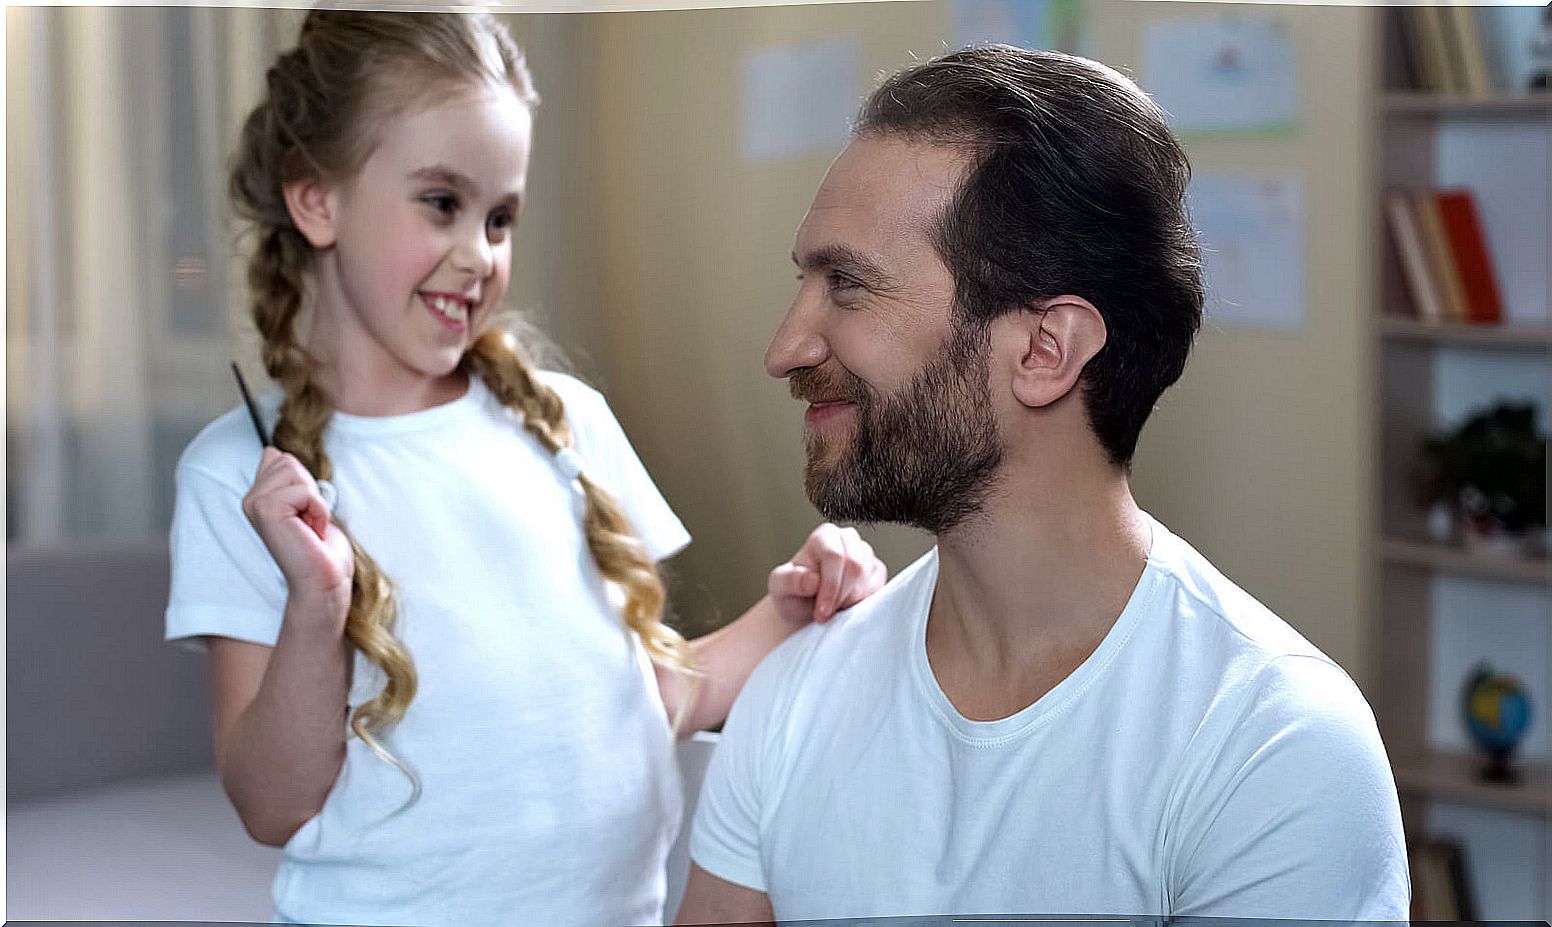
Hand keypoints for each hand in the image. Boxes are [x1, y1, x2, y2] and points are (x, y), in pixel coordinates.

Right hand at [242, 447, 353, 620]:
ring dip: (314, 500)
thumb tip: (270, 451)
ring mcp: (254, 504)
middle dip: (309, 489)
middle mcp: (250, 499)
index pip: (280, 458)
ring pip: (293, 470)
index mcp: (258, 496)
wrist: (323, 580)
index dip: (305, 483)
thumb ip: (289, 480)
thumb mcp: (308, 504)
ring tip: (309, 527)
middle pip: (287, 460)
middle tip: (308, 522)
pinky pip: (303, 491)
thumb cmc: (320, 548)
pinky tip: (311, 532)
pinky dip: (318, 509)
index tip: (305, 514)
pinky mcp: (265, 510)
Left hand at [768, 523, 887, 625]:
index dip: (830, 586)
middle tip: (827, 615)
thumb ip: (790, 581)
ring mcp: (865, 554)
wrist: (806, 608)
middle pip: (855, 566)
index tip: (822, 612)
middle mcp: (848, 539)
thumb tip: (812, 580)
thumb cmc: (793, 594)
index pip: (834, 556)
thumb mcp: (780, 588)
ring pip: (868, 579)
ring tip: (834, 609)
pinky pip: (878, 589)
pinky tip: (846, 607)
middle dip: (841, 596)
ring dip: (851, 601)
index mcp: (824, 536)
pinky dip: (863, 603)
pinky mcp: (877, 571)